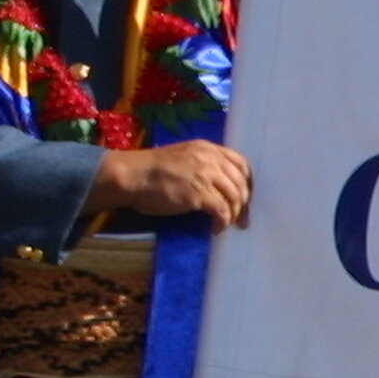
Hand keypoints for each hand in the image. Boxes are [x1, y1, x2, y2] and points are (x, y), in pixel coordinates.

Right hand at [95, 140, 252, 228]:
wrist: (132, 175)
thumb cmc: (152, 170)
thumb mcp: (184, 157)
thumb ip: (204, 165)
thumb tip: (220, 186)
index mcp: (208, 148)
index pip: (241, 163)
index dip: (246, 182)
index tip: (244, 197)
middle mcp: (211, 159)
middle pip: (241, 183)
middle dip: (244, 203)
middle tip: (242, 220)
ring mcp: (206, 175)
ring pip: (235, 198)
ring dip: (234, 215)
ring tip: (226, 225)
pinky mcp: (199, 194)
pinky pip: (222, 211)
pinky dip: (223, 223)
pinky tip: (216, 229)